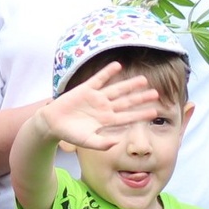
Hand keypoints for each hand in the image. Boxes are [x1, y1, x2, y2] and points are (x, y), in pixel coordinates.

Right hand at [35, 62, 159, 151]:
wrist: (52, 123)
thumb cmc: (70, 134)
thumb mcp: (88, 142)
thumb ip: (102, 143)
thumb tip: (118, 141)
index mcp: (106, 121)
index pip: (128, 116)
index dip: (141, 114)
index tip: (155, 112)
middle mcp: (104, 108)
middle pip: (126, 101)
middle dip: (141, 98)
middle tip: (156, 94)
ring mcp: (96, 97)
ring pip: (116, 89)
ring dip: (129, 84)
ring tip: (143, 80)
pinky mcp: (85, 89)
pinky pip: (99, 79)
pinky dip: (107, 72)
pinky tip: (117, 66)